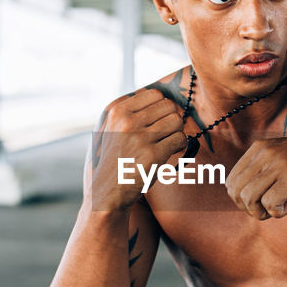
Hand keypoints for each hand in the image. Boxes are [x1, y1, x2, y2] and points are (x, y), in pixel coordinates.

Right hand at [90, 89, 187, 210]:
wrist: (106, 193)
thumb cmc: (113, 160)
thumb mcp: (110, 129)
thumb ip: (129, 111)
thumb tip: (160, 96)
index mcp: (116, 110)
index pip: (155, 94)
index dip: (161, 108)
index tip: (157, 122)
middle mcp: (126, 120)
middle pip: (169, 105)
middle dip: (171, 119)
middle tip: (164, 134)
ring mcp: (139, 137)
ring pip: (177, 120)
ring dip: (176, 132)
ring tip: (166, 143)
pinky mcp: (152, 154)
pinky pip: (180, 139)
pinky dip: (180, 146)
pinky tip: (169, 153)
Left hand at [224, 123, 286, 219]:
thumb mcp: (283, 156)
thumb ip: (264, 169)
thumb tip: (246, 198)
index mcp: (259, 148)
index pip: (231, 181)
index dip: (242, 200)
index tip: (262, 201)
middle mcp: (265, 154)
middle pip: (235, 191)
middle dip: (248, 209)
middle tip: (269, 209)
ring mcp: (279, 165)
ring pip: (248, 198)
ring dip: (261, 212)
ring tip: (280, 207)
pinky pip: (269, 204)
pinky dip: (278, 212)